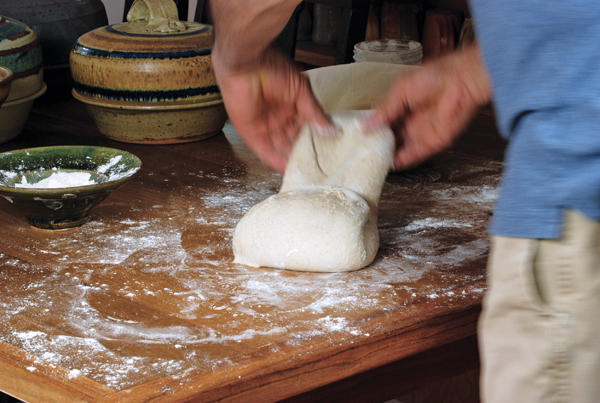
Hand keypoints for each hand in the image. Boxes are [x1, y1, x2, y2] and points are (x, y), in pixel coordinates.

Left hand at [212, 47, 331, 172]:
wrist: (246, 63)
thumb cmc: (271, 67)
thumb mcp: (301, 90)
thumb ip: (315, 113)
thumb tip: (331, 129)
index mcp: (292, 105)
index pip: (306, 128)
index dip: (316, 140)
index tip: (327, 152)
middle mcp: (279, 116)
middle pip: (293, 140)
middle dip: (303, 153)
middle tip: (317, 167)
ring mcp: (264, 124)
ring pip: (280, 147)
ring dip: (290, 159)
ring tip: (304, 172)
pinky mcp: (250, 131)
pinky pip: (263, 149)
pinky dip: (273, 159)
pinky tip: (285, 169)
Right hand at [362, 46, 491, 169]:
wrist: (461, 81)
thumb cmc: (437, 76)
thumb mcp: (400, 90)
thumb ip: (384, 111)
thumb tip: (365, 124)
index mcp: (403, 105)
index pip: (384, 123)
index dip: (372, 131)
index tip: (359, 139)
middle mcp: (412, 120)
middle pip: (391, 138)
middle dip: (378, 146)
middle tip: (362, 153)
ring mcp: (421, 133)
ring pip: (400, 149)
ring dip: (387, 156)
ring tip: (370, 162)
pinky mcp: (432, 142)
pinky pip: (413, 156)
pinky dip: (401, 162)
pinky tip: (388, 167)